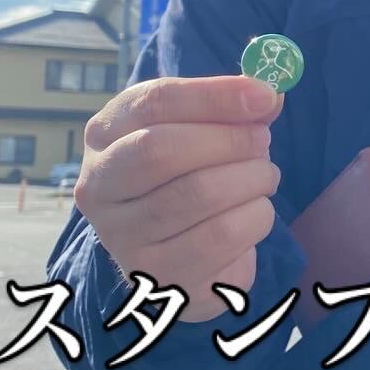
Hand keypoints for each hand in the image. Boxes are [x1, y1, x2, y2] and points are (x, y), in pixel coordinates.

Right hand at [76, 75, 283, 322]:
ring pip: (199, 194)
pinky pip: (222, 236)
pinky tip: (254, 213)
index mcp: (105, 134)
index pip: (153, 103)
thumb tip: (270, 94)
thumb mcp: (203, 133)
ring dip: (252, 179)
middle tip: (263, 141)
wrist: (181, 254)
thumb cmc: (192, 176)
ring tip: (263, 177)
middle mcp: (99, 185)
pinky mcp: (157, 275)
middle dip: (230, 140)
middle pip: (162, 150)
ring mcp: (121, 236)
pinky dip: (256, 217)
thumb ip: (235, 110)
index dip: (214, 96)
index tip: (266, 95)